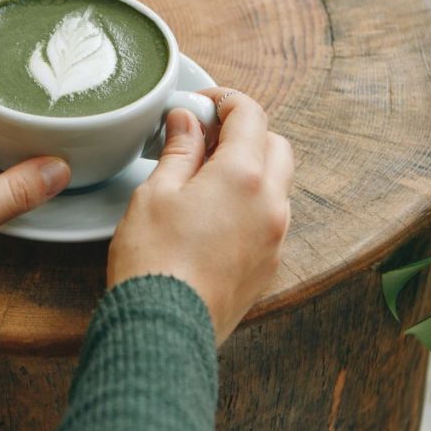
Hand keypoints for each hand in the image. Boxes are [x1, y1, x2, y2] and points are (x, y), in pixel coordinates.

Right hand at [107, 90, 293, 344]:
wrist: (164, 329)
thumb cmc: (153, 261)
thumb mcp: (155, 193)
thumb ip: (179, 150)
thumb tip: (187, 121)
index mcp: (243, 176)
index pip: (251, 115)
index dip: (225, 101)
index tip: (202, 104)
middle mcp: (271, 204)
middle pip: (275, 146)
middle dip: (245, 133)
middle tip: (204, 138)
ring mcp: (275, 238)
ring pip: (277, 185)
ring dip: (250, 170)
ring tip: (205, 178)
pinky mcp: (268, 267)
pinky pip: (270, 220)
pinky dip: (250, 204)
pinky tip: (213, 215)